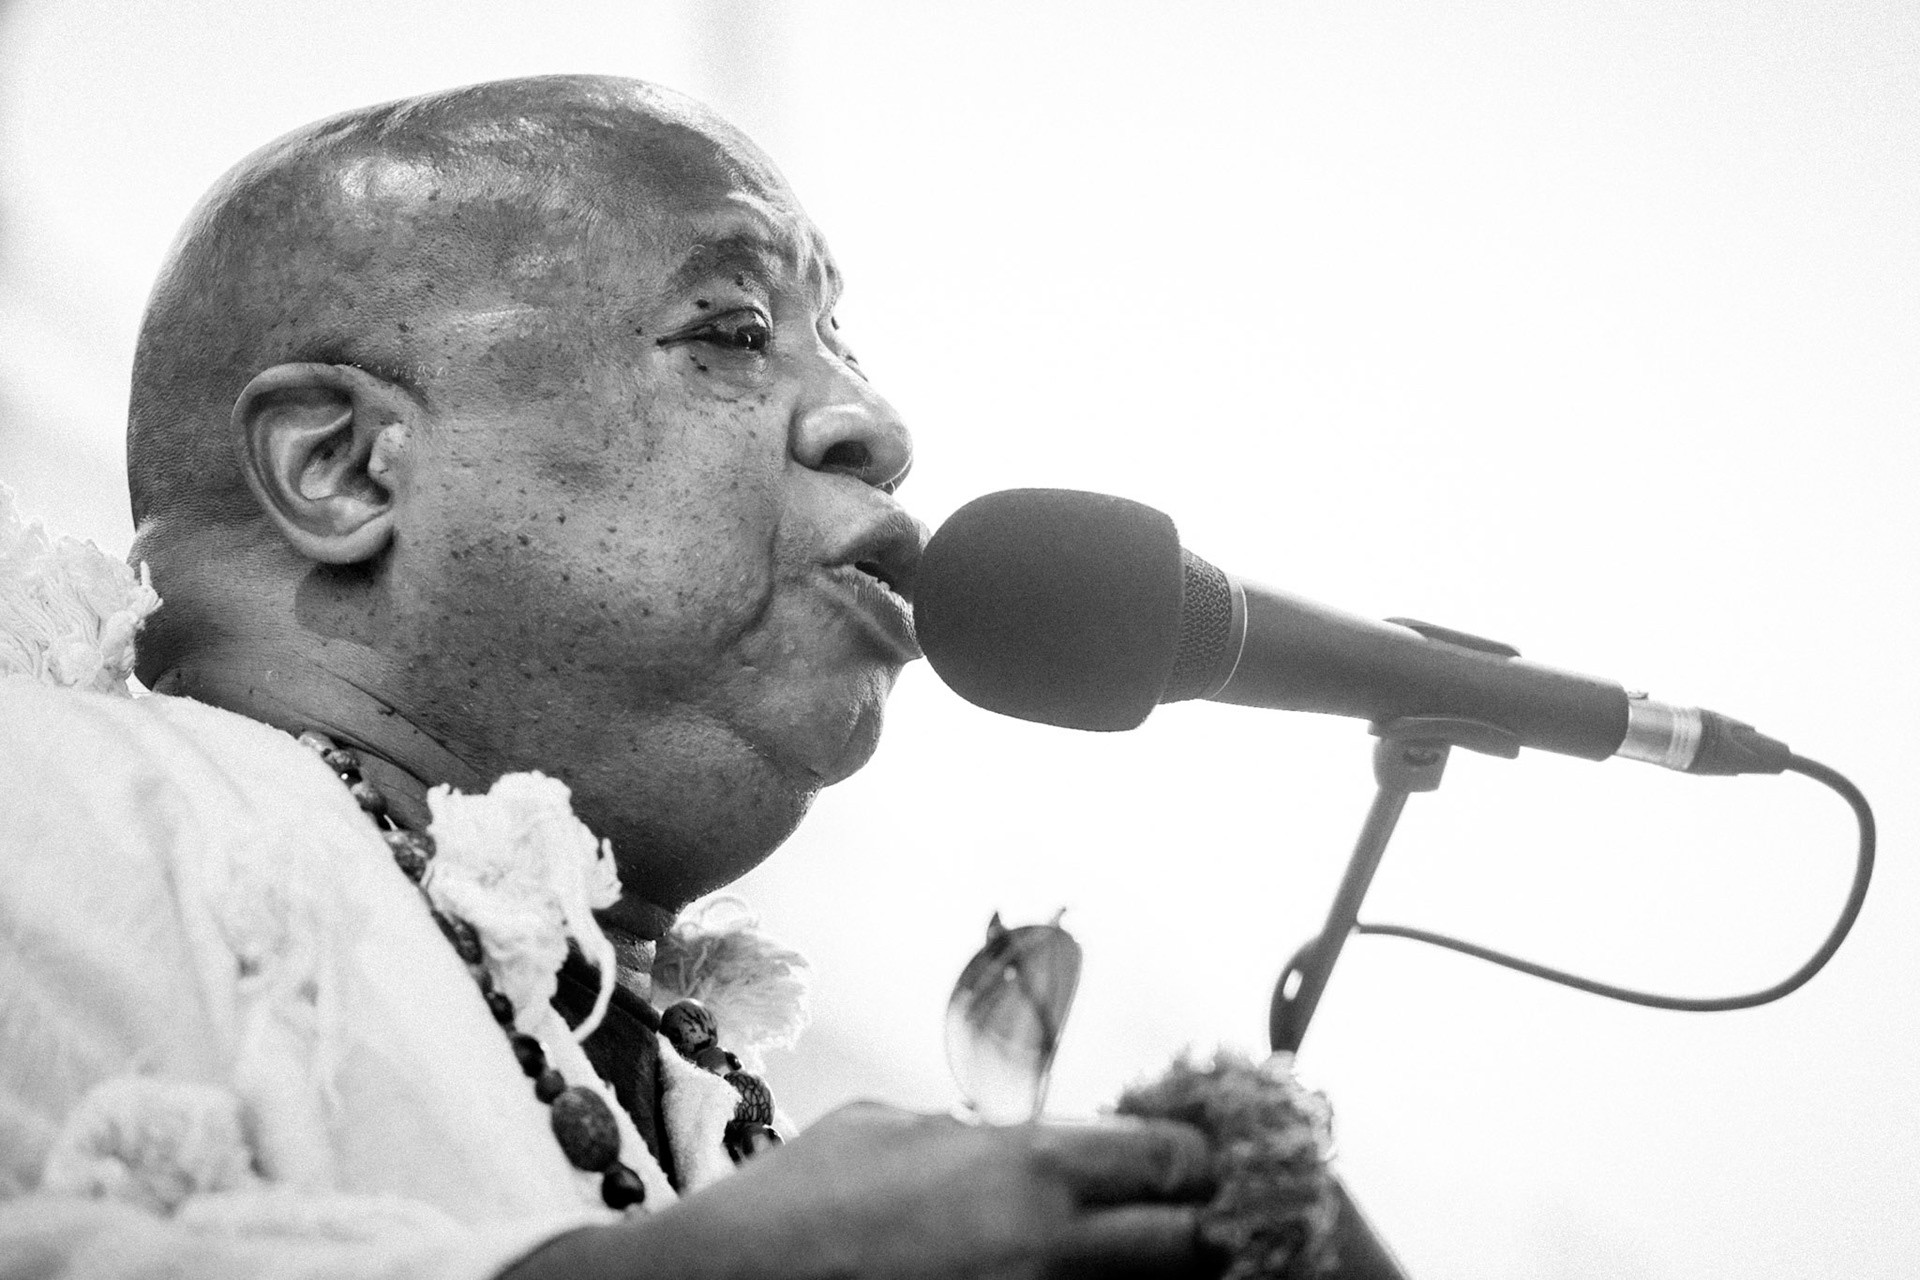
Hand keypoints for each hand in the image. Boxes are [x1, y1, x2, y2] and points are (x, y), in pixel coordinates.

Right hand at [506, 1101, 1220, 1279]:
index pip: (1171, 1157)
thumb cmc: (791, 1206)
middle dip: (1198, 1231)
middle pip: (1192, 1245)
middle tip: (1193, 1225)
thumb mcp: (888, 1127)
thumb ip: (976, 1133)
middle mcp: (1049, 1247)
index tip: (1197, 1162)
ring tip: (1133, 1264)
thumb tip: (1025, 1141)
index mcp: (1025, 1165)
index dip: (1194, 1159)